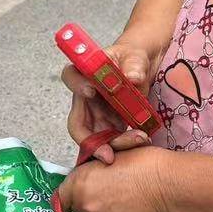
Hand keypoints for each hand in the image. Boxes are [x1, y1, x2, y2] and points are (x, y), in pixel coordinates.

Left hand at [57, 146, 173, 211]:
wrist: (165, 182)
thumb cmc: (142, 162)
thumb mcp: (108, 157)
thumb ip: (90, 172)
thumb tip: (83, 185)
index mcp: (79, 181)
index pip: (61, 198)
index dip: (71, 198)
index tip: (79, 200)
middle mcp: (83, 203)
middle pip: (78, 210)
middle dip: (91, 204)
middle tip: (112, 197)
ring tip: (125, 208)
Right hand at [63, 34, 162, 163]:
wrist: (142, 71)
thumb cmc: (132, 59)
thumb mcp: (135, 57)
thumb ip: (134, 65)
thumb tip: (133, 77)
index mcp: (85, 74)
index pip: (71, 77)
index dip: (77, 86)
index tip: (91, 91)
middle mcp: (86, 99)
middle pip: (78, 124)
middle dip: (91, 142)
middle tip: (107, 154)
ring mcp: (97, 116)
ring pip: (96, 139)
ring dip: (115, 145)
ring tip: (139, 138)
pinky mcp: (110, 126)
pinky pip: (113, 141)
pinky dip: (125, 144)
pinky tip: (141, 139)